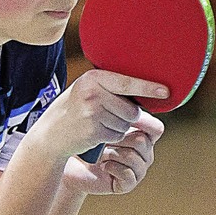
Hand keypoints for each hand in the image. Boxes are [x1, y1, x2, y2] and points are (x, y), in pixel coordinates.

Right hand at [33, 69, 168, 160]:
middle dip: (127, 115)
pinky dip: (111, 136)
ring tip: (98, 122)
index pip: (127, 82)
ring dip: (119, 126)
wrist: (50, 134)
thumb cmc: (74, 110)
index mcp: (92, 78)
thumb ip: (111, 87)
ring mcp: (92, 113)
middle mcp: (92, 93)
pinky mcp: (94, 131)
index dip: (148, 87)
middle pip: (131, 108)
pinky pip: (117, 134)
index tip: (165, 91)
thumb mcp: (87, 90)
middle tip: (108, 114)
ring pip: (126, 123)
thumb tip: (148, 93)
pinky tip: (96, 132)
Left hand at [62, 109, 164, 194]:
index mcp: (142, 135)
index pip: (156, 128)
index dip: (143, 122)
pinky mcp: (127, 184)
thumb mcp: (99, 120)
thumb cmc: (84, 139)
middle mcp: (144, 153)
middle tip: (103, 139)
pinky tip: (102, 164)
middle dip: (119, 138)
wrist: (70, 165)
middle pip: (142, 140)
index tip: (124, 117)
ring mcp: (137, 169)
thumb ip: (115, 107)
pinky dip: (111, 166)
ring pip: (134, 156)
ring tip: (100, 152)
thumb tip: (128, 91)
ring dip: (112, 152)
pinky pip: (127, 173)